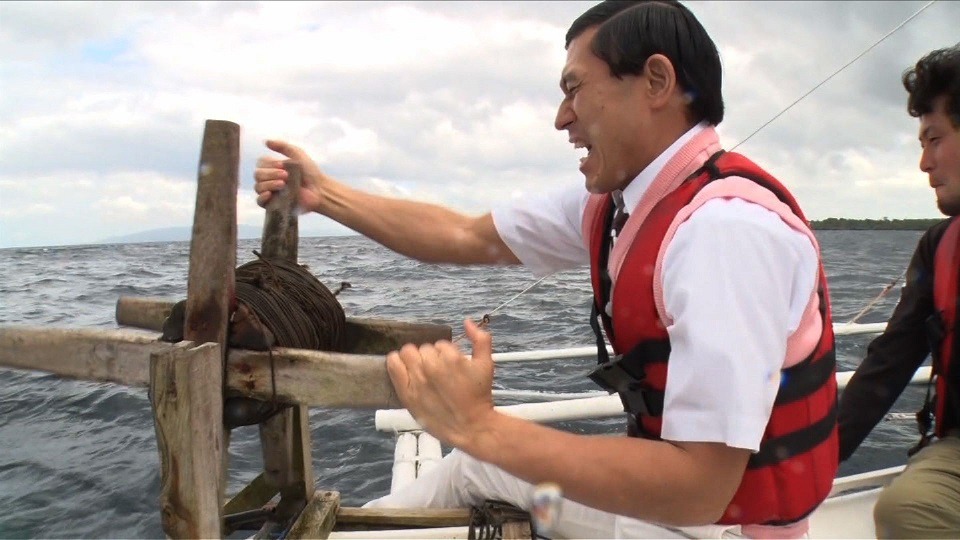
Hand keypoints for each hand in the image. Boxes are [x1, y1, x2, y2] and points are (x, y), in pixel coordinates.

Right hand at [253, 140, 330, 212]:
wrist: (320, 190)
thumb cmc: (310, 172)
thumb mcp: (298, 154)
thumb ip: (283, 146)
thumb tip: (266, 142)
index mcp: (273, 167)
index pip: (260, 164)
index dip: (269, 164)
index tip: (283, 165)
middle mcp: (269, 179)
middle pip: (258, 175)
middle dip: (270, 174)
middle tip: (286, 175)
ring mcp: (271, 192)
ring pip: (258, 187)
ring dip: (269, 184)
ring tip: (283, 184)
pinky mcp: (274, 204)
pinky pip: (259, 202)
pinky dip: (262, 197)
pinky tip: (270, 194)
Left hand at [386, 319, 495, 447]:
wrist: (471, 426)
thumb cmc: (479, 396)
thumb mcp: (487, 364)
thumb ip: (481, 339)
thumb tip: (467, 322)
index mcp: (451, 358)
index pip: (440, 345)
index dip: (446, 354)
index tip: (450, 366)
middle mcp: (432, 367)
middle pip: (423, 348)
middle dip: (431, 356)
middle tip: (438, 371)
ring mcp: (417, 380)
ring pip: (408, 353)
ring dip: (414, 359)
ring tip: (422, 371)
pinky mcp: (407, 393)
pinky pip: (393, 366)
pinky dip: (395, 362)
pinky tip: (401, 365)